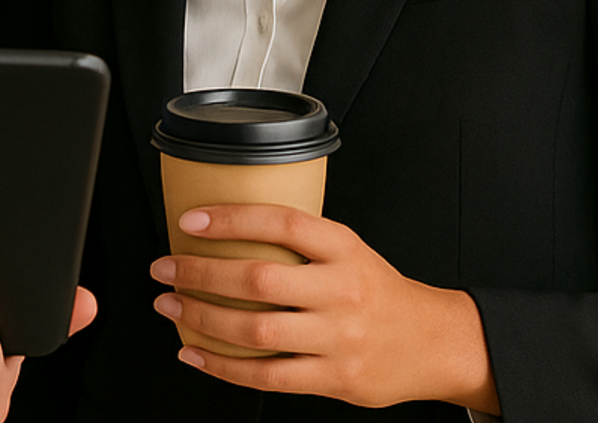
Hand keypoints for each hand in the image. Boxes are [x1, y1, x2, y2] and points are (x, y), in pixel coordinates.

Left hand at [151, 204, 497, 412]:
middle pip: (257, 279)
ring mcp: (339, 338)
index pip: (281, 222)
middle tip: (164, 268)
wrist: (434, 343)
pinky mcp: (336, 379)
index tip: (189, 221)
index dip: (231, 218)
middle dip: (199, 273)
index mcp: (343, 248)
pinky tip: (194, 353)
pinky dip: (223, 366)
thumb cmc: (377, 291)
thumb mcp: (348, 250)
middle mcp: (342, 291)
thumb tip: (221, 230)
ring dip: (201, 318)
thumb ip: (298, 242)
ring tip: (170, 306)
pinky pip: (268, 375)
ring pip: (256, 330)